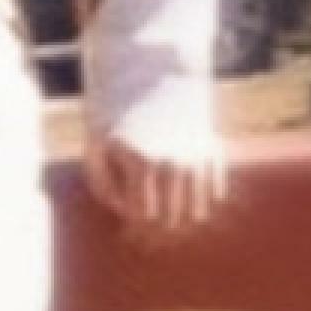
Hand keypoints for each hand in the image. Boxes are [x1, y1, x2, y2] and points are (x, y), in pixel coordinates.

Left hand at [84, 129, 228, 239]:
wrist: (154, 86)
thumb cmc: (119, 126)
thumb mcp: (95, 150)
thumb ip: (102, 187)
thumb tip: (129, 214)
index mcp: (143, 164)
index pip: (143, 217)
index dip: (132, 220)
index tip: (125, 206)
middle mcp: (175, 163)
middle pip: (170, 219)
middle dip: (156, 224)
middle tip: (146, 211)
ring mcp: (198, 158)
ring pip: (197, 213)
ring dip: (181, 216)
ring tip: (165, 205)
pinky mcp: (214, 153)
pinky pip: (215, 195)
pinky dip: (202, 198)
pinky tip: (185, 187)